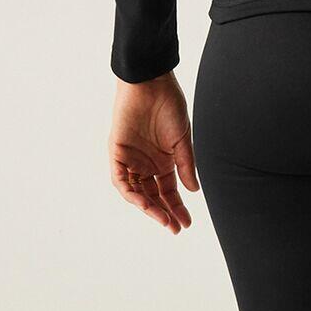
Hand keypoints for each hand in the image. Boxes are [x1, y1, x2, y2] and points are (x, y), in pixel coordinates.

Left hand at [109, 72, 198, 233]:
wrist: (151, 83)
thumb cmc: (169, 105)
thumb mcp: (182, 140)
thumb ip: (186, 165)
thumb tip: (193, 190)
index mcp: (164, 160)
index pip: (169, 190)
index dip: (177, 207)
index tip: (187, 223)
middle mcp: (147, 163)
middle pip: (154, 195)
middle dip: (164, 212)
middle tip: (175, 227)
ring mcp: (132, 159)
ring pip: (137, 191)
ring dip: (148, 207)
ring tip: (162, 219)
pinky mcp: (117, 153)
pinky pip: (121, 180)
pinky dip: (130, 192)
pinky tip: (144, 202)